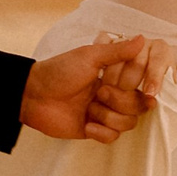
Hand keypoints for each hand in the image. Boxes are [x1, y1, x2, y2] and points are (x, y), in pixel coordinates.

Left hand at [22, 37, 162, 144]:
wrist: (34, 95)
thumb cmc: (59, 71)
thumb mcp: (89, 56)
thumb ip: (118, 51)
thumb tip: (141, 38)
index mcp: (114, 77)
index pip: (141, 87)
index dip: (142, 90)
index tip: (141, 90)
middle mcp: (112, 95)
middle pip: (138, 107)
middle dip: (120, 101)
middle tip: (99, 92)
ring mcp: (104, 113)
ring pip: (127, 123)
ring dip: (108, 116)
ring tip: (89, 109)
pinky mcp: (94, 130)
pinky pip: (112, 137)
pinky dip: (101, 132)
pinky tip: (86, 124)